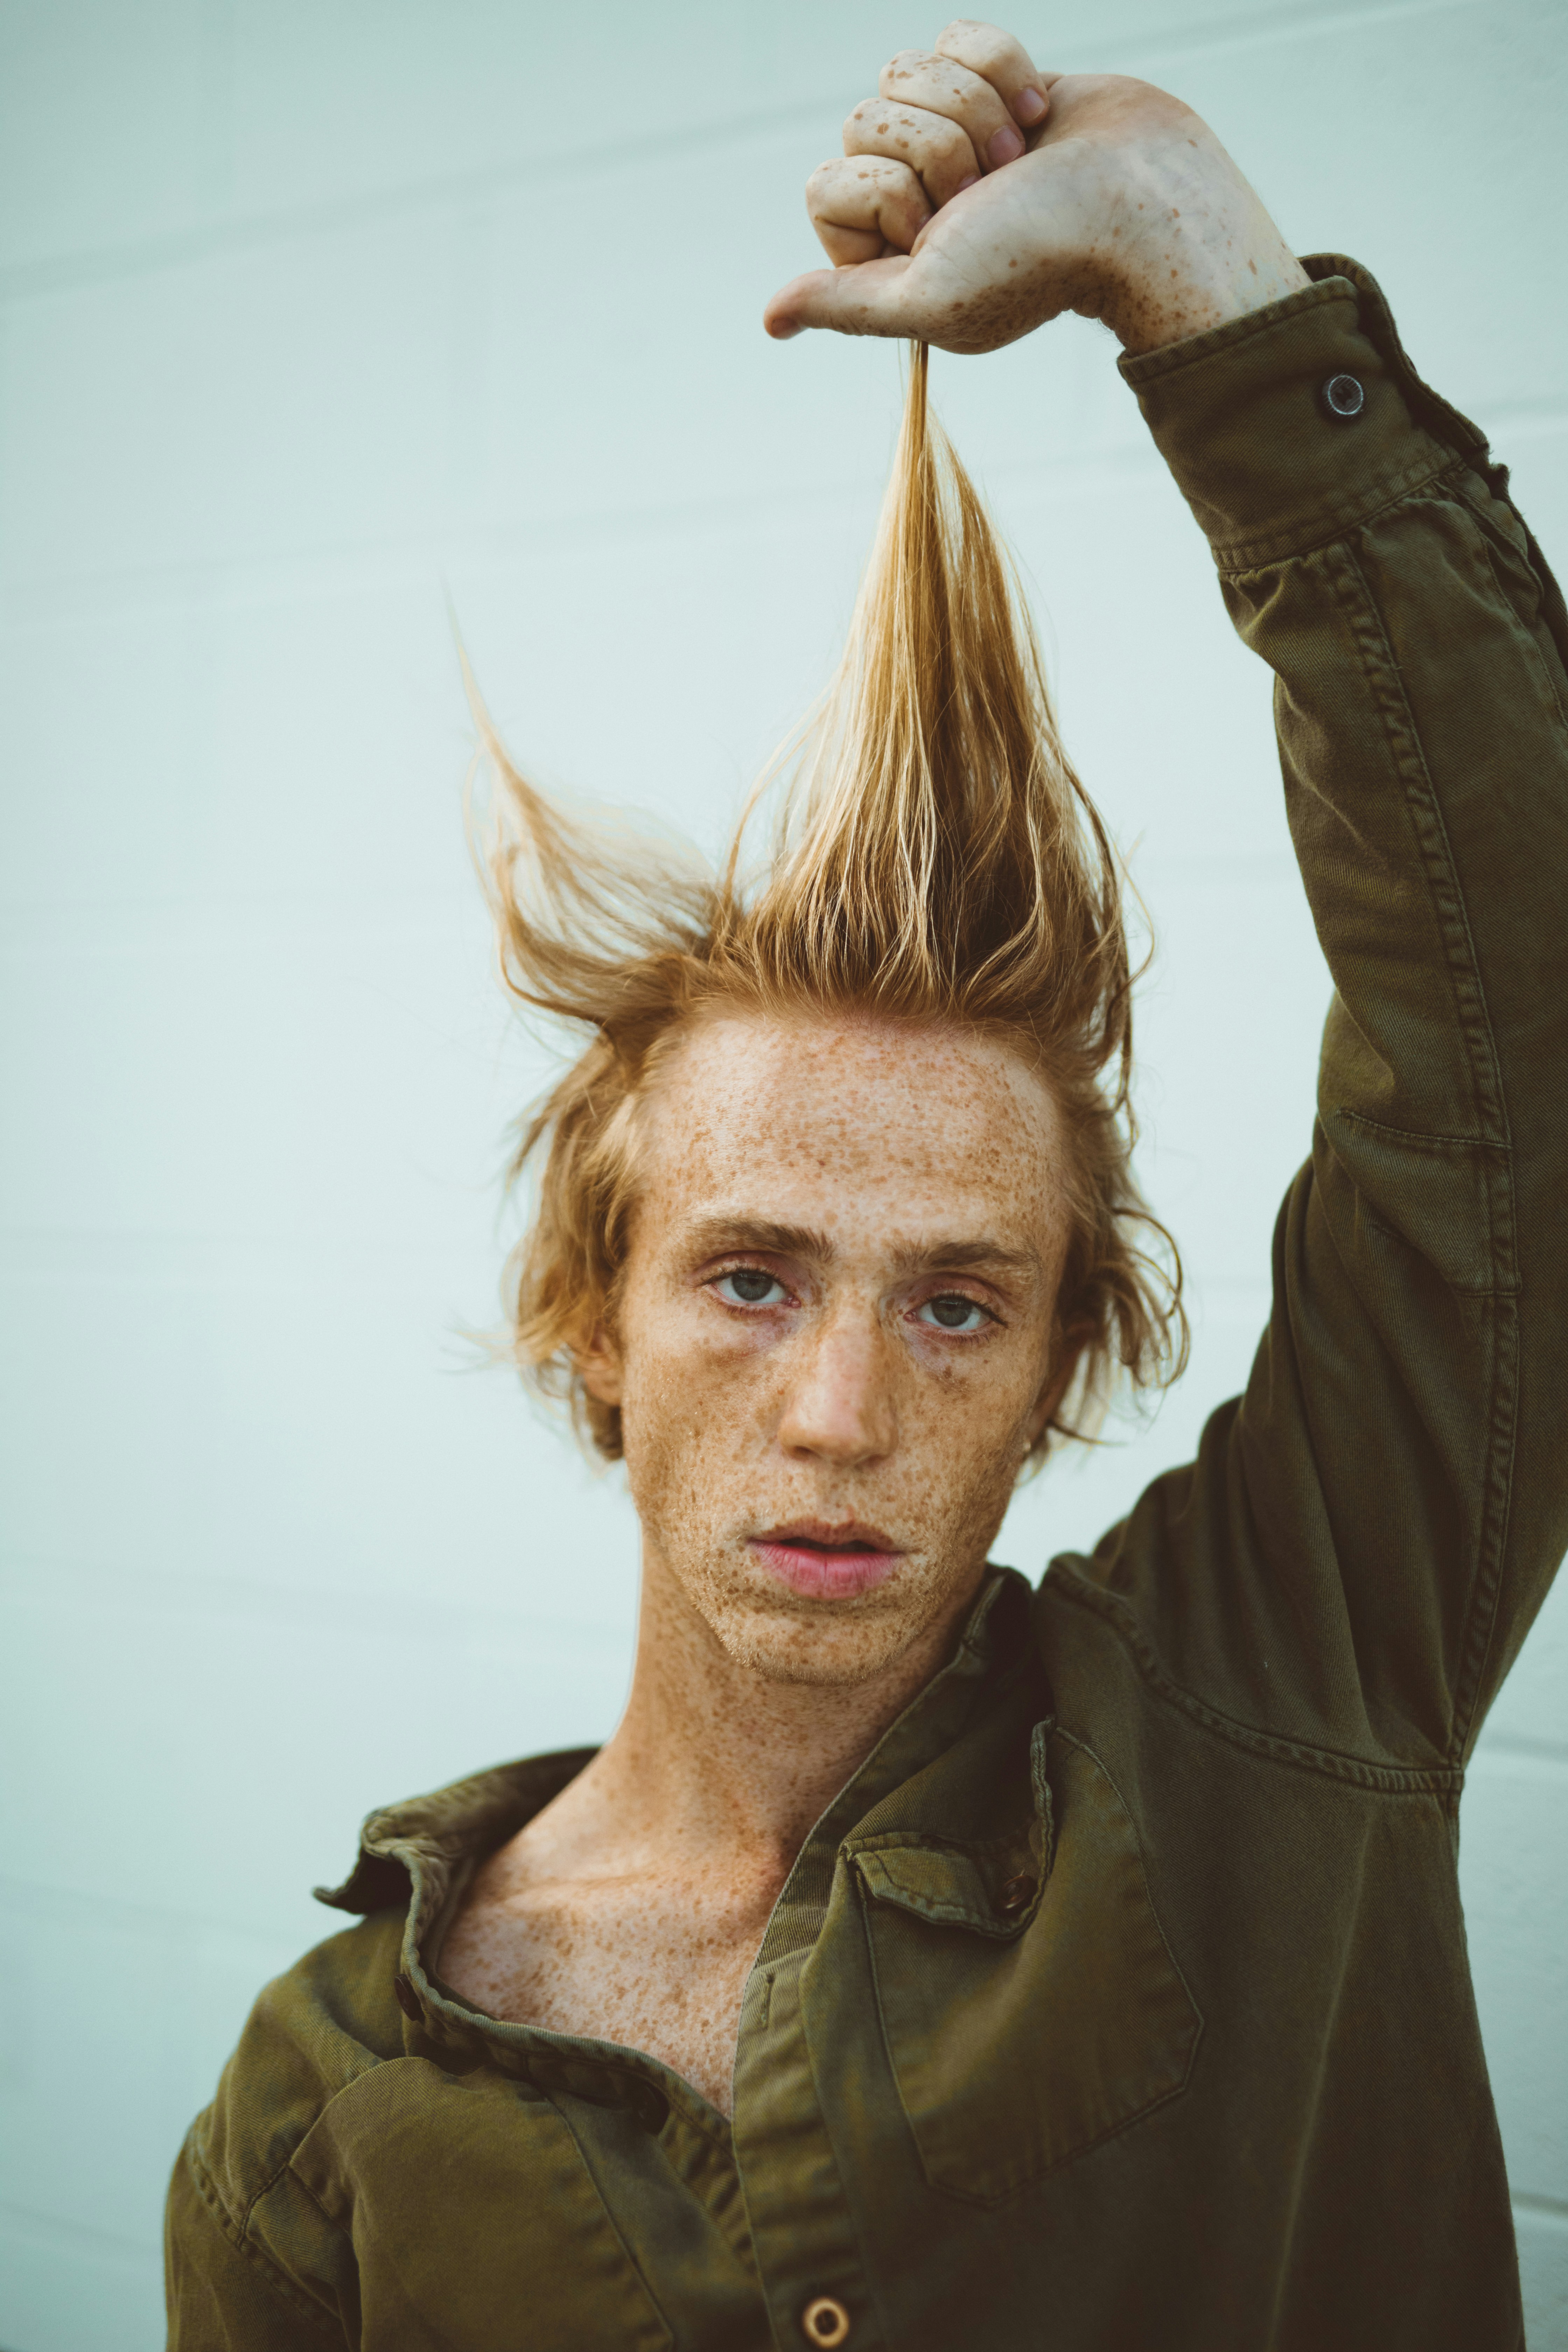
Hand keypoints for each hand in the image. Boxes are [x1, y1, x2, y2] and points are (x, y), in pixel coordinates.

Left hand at [764, 24, 1307, 356]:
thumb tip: (770, 319)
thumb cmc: (1038, 260)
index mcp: (889, 252)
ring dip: (971, 108)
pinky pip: (954, 39)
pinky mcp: (995, 87)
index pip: (829, 183)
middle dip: (936, 147)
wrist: (1140, 204)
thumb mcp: (927, 301)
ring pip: (905, 72)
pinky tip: (1037, 114)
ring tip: (1021, 159)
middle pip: (865, 122)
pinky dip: (1000, 66)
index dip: (885, 192)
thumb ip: (844, 304)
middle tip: (994, 192)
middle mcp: (917, 194)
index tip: (941, 226)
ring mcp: (956, 137)